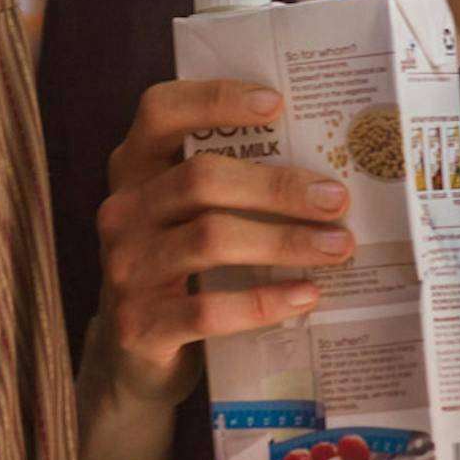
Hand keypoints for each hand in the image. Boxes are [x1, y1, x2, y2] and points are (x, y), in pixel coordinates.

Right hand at [91, 78, 351, 408]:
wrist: (131, 359)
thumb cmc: (177, 271)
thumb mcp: (183, 218)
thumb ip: (225, 188)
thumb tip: (322, 169)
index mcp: (133, 170)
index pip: (160, 112)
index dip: (214, 100)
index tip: (276, 103)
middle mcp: (121, 211)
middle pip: (200, 179)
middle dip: (276, 187)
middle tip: (335, 198)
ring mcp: (125, 269)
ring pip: (210, 239)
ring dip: (283, 241)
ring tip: (338, 246)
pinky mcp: (140, 326)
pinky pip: (209, 309)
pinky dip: (265, 301)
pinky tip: (306, 295)